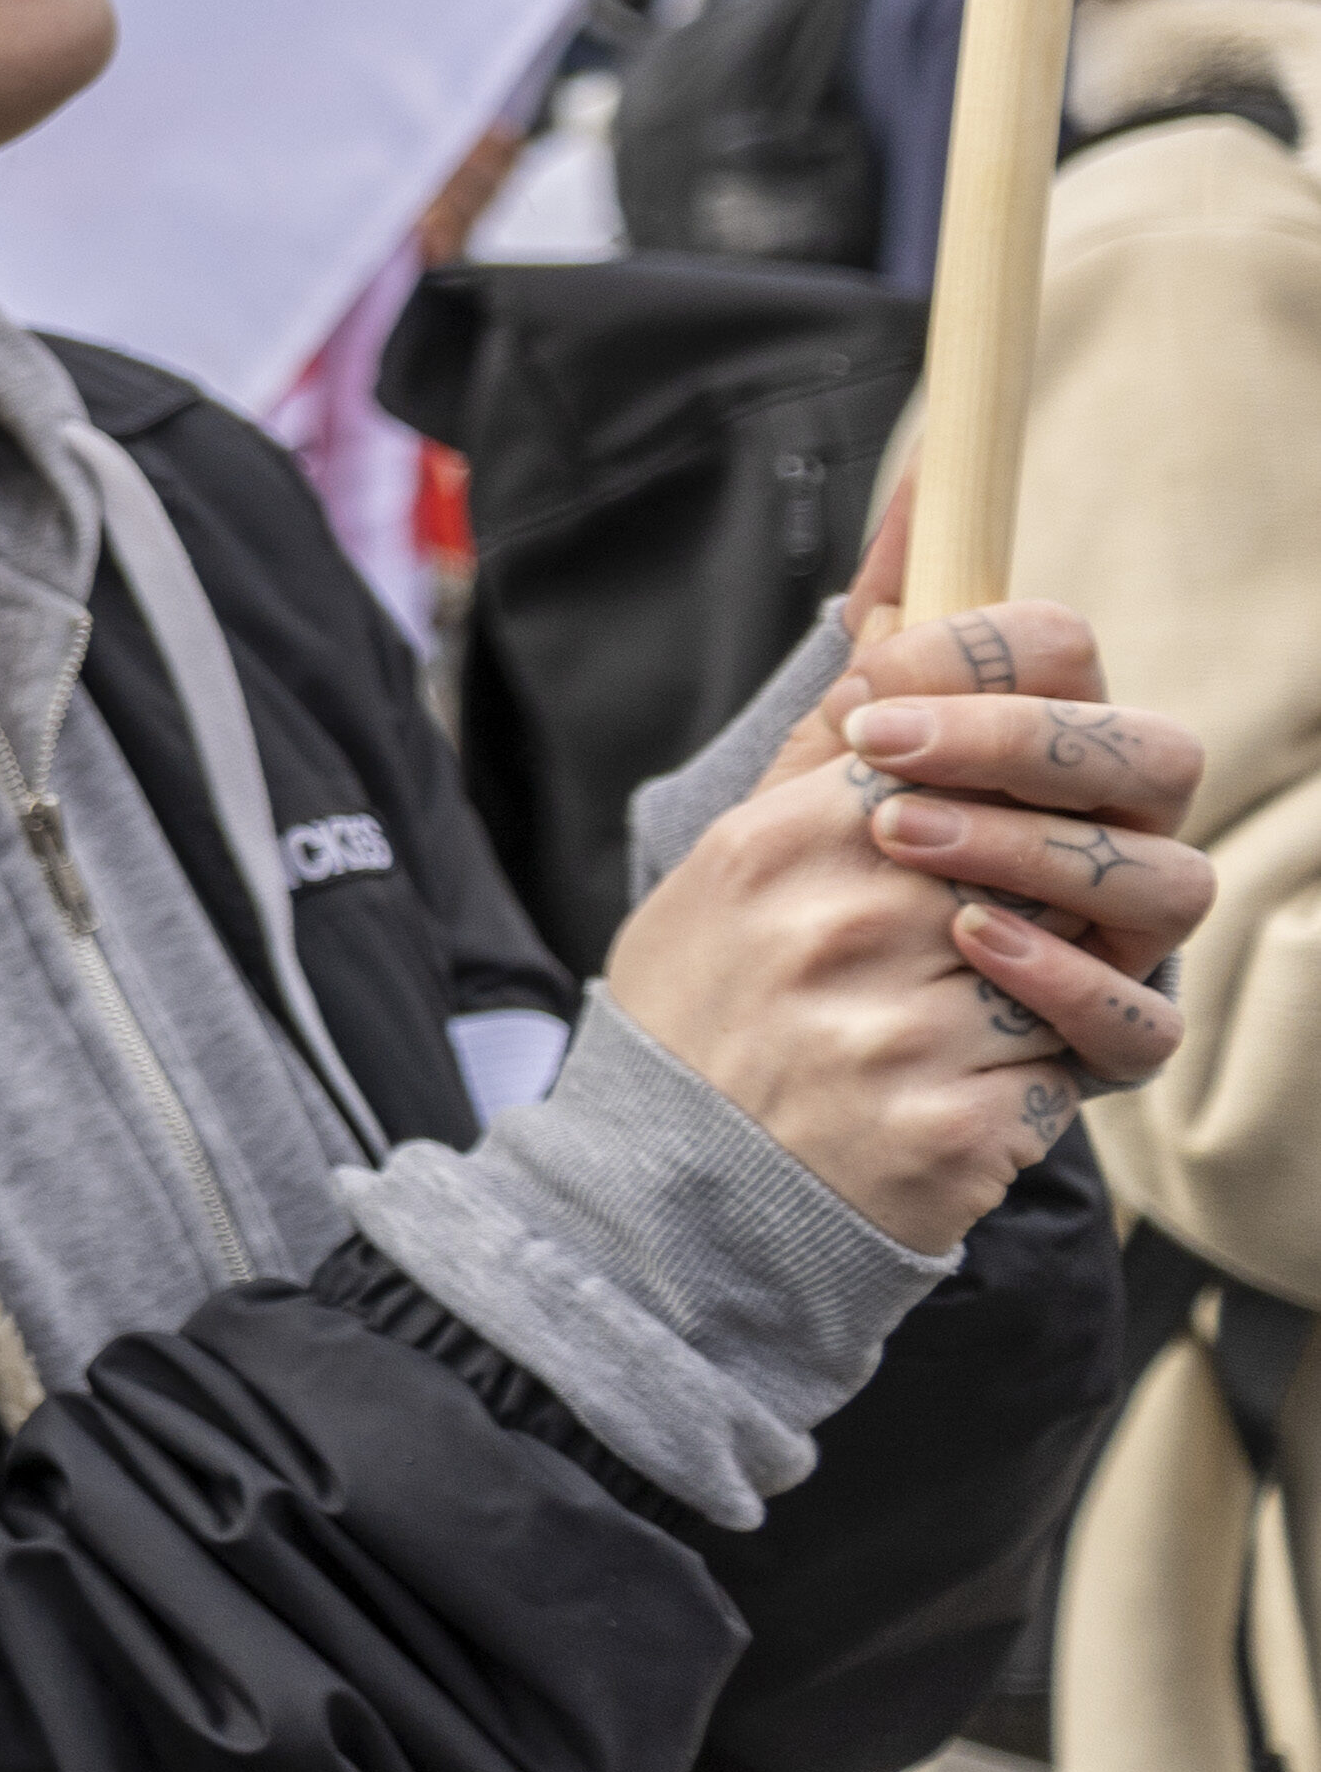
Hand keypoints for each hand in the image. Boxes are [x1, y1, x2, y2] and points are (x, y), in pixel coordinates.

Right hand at [608, 592, 1202, 1249]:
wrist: (671, 1201)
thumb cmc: (713, 1009)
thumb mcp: (734, 859)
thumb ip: (833, 732)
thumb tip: (903, 570)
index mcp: (788, 837)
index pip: (969, 694)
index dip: (1029, 690)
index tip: (1020, 721)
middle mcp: (847, 917)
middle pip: (1074, 827)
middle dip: (1082, 852)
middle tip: (1030, 885)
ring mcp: (910, 1024)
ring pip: (1100, 950)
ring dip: (1071, 971)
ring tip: (995, 990)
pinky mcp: (966, 1125)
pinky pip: (1090, 1063)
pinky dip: (1058, 1069)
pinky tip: (987, 1078)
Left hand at [782, 478, 1216, 1075]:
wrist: (764, 1057)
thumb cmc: (810, 887)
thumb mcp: (825, 763)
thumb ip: (881, 641)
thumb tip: (923, 484)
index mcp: (1052, 752)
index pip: (1073, 658)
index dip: (982, 656)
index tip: (868, 687)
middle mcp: (1113, 839)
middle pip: (1155, 756)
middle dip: (1023, 741)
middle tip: (885, 759)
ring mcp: (1123, 945)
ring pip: (1168, 880)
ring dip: (1032, 848)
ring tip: (900, 842)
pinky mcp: (1104, 1049)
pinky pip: (1146, 1022)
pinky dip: (1068, 977)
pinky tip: (972, 941)